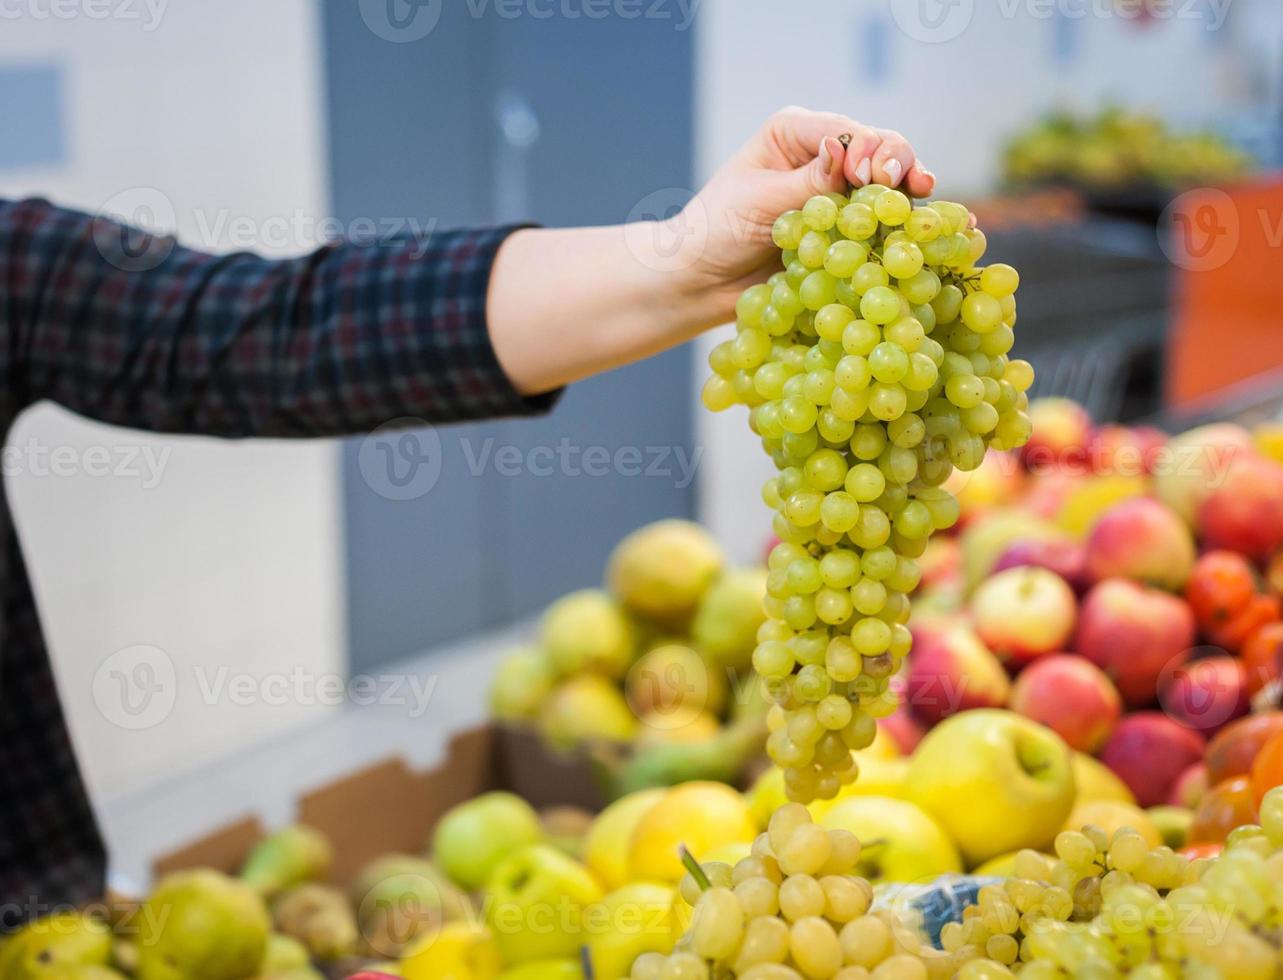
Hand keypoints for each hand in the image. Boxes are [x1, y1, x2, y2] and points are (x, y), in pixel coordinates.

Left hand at [675, 106, 935, 320]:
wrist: (701, 282)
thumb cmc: (716, 231)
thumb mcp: (760, 201)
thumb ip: (808, 181)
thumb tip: (844, 149)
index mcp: (794, 133)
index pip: (846, 129)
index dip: (867, 148)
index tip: (866, 176)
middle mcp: (820, 156)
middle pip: (876, 148)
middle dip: (896, 162)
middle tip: (909, 183)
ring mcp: (835, 193)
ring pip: (884, 183)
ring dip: (904, 191)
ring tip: (923, 194)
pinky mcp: (842, 229)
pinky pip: (877, 221)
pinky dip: (898, 223)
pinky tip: (919, 227)